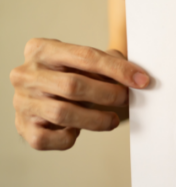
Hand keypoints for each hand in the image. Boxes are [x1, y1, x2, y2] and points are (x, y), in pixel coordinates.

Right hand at [10, 38, 149, 149]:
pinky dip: (69, 137)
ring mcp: (22, 101)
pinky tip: (78, 130)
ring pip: (63, 113)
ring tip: (112, 120)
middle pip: (73, 85)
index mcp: (42, 49)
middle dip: (108, 94)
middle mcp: (26, 74)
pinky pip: (50, 137)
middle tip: (126, 99)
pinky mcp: (23, 127)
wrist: (41, 96)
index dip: (118, 70)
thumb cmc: (69, 75)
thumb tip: (137, 77)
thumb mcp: (86, 62)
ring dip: (96, 120)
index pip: (86, 56)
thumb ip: (109, 63)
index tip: (142, 80)